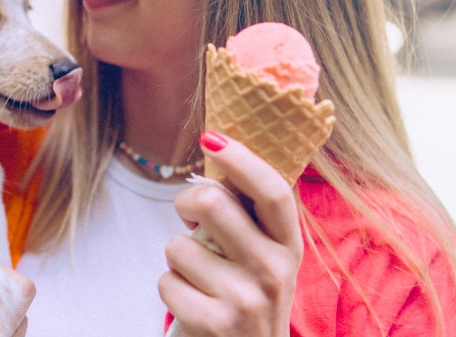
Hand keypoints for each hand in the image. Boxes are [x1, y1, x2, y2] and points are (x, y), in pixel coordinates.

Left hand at [158, 131, 301, 336]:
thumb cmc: (247, 298)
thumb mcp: (264, 258)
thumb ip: (250, 216)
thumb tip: (219, 148)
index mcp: (289, 247)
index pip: (273, 191)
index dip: (241, 159)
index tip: (211, 137)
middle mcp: (275, 272)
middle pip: (214, 204)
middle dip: (186, 201)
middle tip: (188, 212)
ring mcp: (246, 301)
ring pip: (178, 246)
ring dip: (177, 258)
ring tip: (198, 277)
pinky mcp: (215, 325)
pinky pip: (166, 282)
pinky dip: (170, 289)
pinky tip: (192, 303)